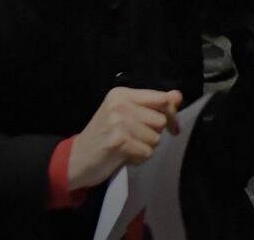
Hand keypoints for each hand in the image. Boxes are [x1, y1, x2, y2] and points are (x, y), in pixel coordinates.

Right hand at [65, 85, 185, 191]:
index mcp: (122, 94)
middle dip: (153, 134)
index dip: (171, 114)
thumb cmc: (103, 136)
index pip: (162, 98)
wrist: (75, 159)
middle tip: (133, 139)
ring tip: (126, 147)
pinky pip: (147, 152)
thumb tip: (178, 96)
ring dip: (145, 147)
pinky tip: (123, 156)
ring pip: (155, 138)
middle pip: (161, 120)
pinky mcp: (119, 142)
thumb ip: (152, 105)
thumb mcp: (126, 114)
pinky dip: (139, 158)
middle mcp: (120, 105)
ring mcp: (118, 123)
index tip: (171, 127)